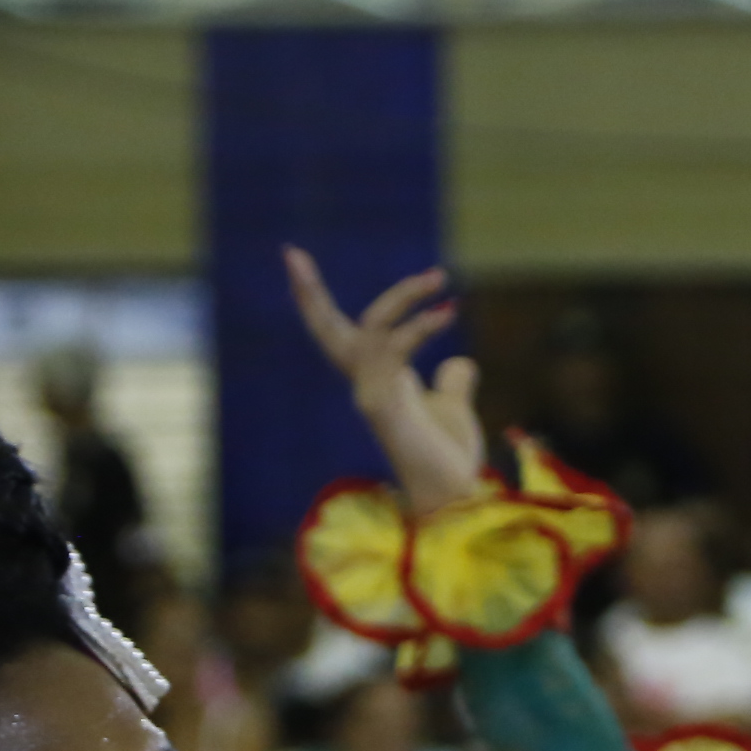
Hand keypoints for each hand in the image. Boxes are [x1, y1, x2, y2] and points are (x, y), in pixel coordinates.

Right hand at [285, 251, 485, 511]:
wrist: (454, 497)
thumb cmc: (450, 460)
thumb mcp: (452, 408)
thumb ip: (451, 382)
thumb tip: (460, 359)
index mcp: (376, 382)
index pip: (340, 335)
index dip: (318, 302)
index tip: (296, 261)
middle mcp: (365, 386)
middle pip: (327, 331)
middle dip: (308, 292)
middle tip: (290, 253)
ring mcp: (370, 395)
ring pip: (368, 328)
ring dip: (404, 297)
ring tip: (439, 279)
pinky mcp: (383, 406)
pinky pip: (394, 350)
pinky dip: (420, 327)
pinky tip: (447, 311)